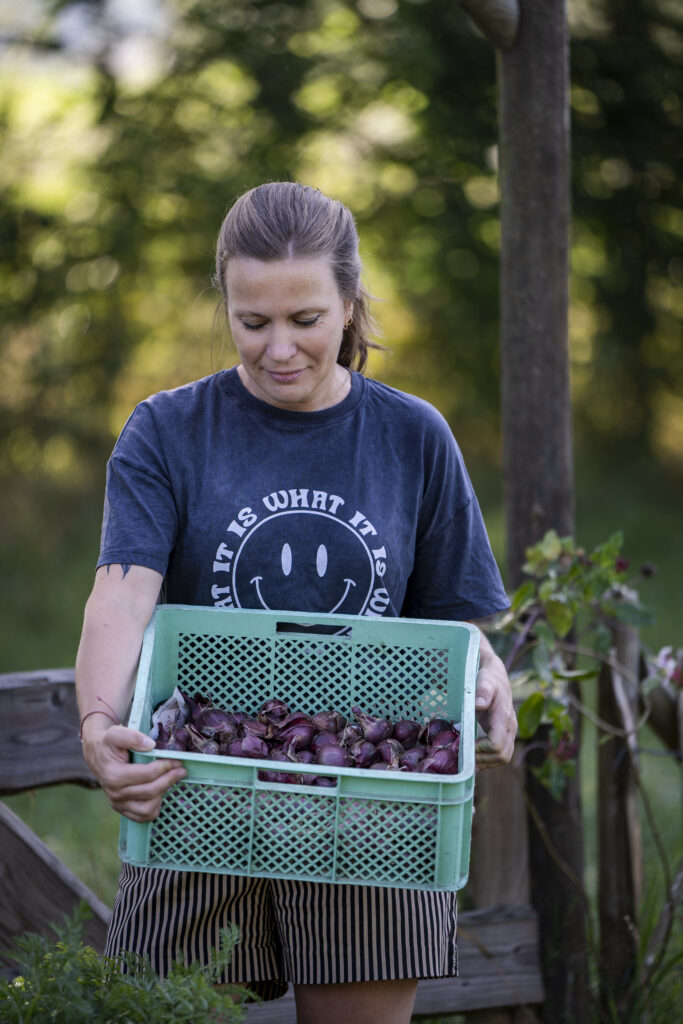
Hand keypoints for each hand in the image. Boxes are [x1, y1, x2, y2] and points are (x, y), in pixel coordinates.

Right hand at [81, 720, 186, 821]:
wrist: (98, 755)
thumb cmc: (109, 744)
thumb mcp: (117, 734)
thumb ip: (132, 737)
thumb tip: (151, 745)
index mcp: (114, 775)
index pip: (147, 775)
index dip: (165, 767)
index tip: (176, 761)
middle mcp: (115, 793)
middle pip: (150, 791)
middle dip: (169, 780)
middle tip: (181, 770)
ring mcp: (118, 804)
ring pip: (147, 809)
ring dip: (162, 794)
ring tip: (171, 780)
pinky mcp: (122, 809)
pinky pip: (142, 817)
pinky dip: (155, 807)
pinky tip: (160, 792)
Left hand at [473, 629, 516, 768]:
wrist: (497, 675)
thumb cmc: (489, 677)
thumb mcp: (484, 680)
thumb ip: (483, 691)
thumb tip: (479, 703)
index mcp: (504, 716)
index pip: (497, 744)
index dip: (482, 749)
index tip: (466, 746)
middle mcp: (510, 726)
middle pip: (503, 755)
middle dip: (484, 759)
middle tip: (464, 758)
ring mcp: (509, 731)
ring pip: (503, 757)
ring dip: (486, 762)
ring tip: (468, 762)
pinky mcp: (505, 733)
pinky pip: (501, 753)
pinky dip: (488, 759)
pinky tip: (475, 759)